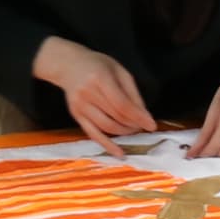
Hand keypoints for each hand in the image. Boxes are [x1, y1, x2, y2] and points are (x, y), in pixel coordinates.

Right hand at [31, 36, 153, 140]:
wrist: (68, 65)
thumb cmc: (97, 65)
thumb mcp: (119, 71)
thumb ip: (132, 92)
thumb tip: (144, 115)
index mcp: (100, 78)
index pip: (122, 104)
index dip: (138, 117)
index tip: (151, 125)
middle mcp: (88, 93)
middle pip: (115, 116)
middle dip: (133, 124)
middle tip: (143, 126)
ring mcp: (80, 106)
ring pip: (106, 127)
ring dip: (124, 133)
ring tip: (133, 130)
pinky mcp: (76, 116)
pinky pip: (93, 134)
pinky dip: (107, 145)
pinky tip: (119, 153)